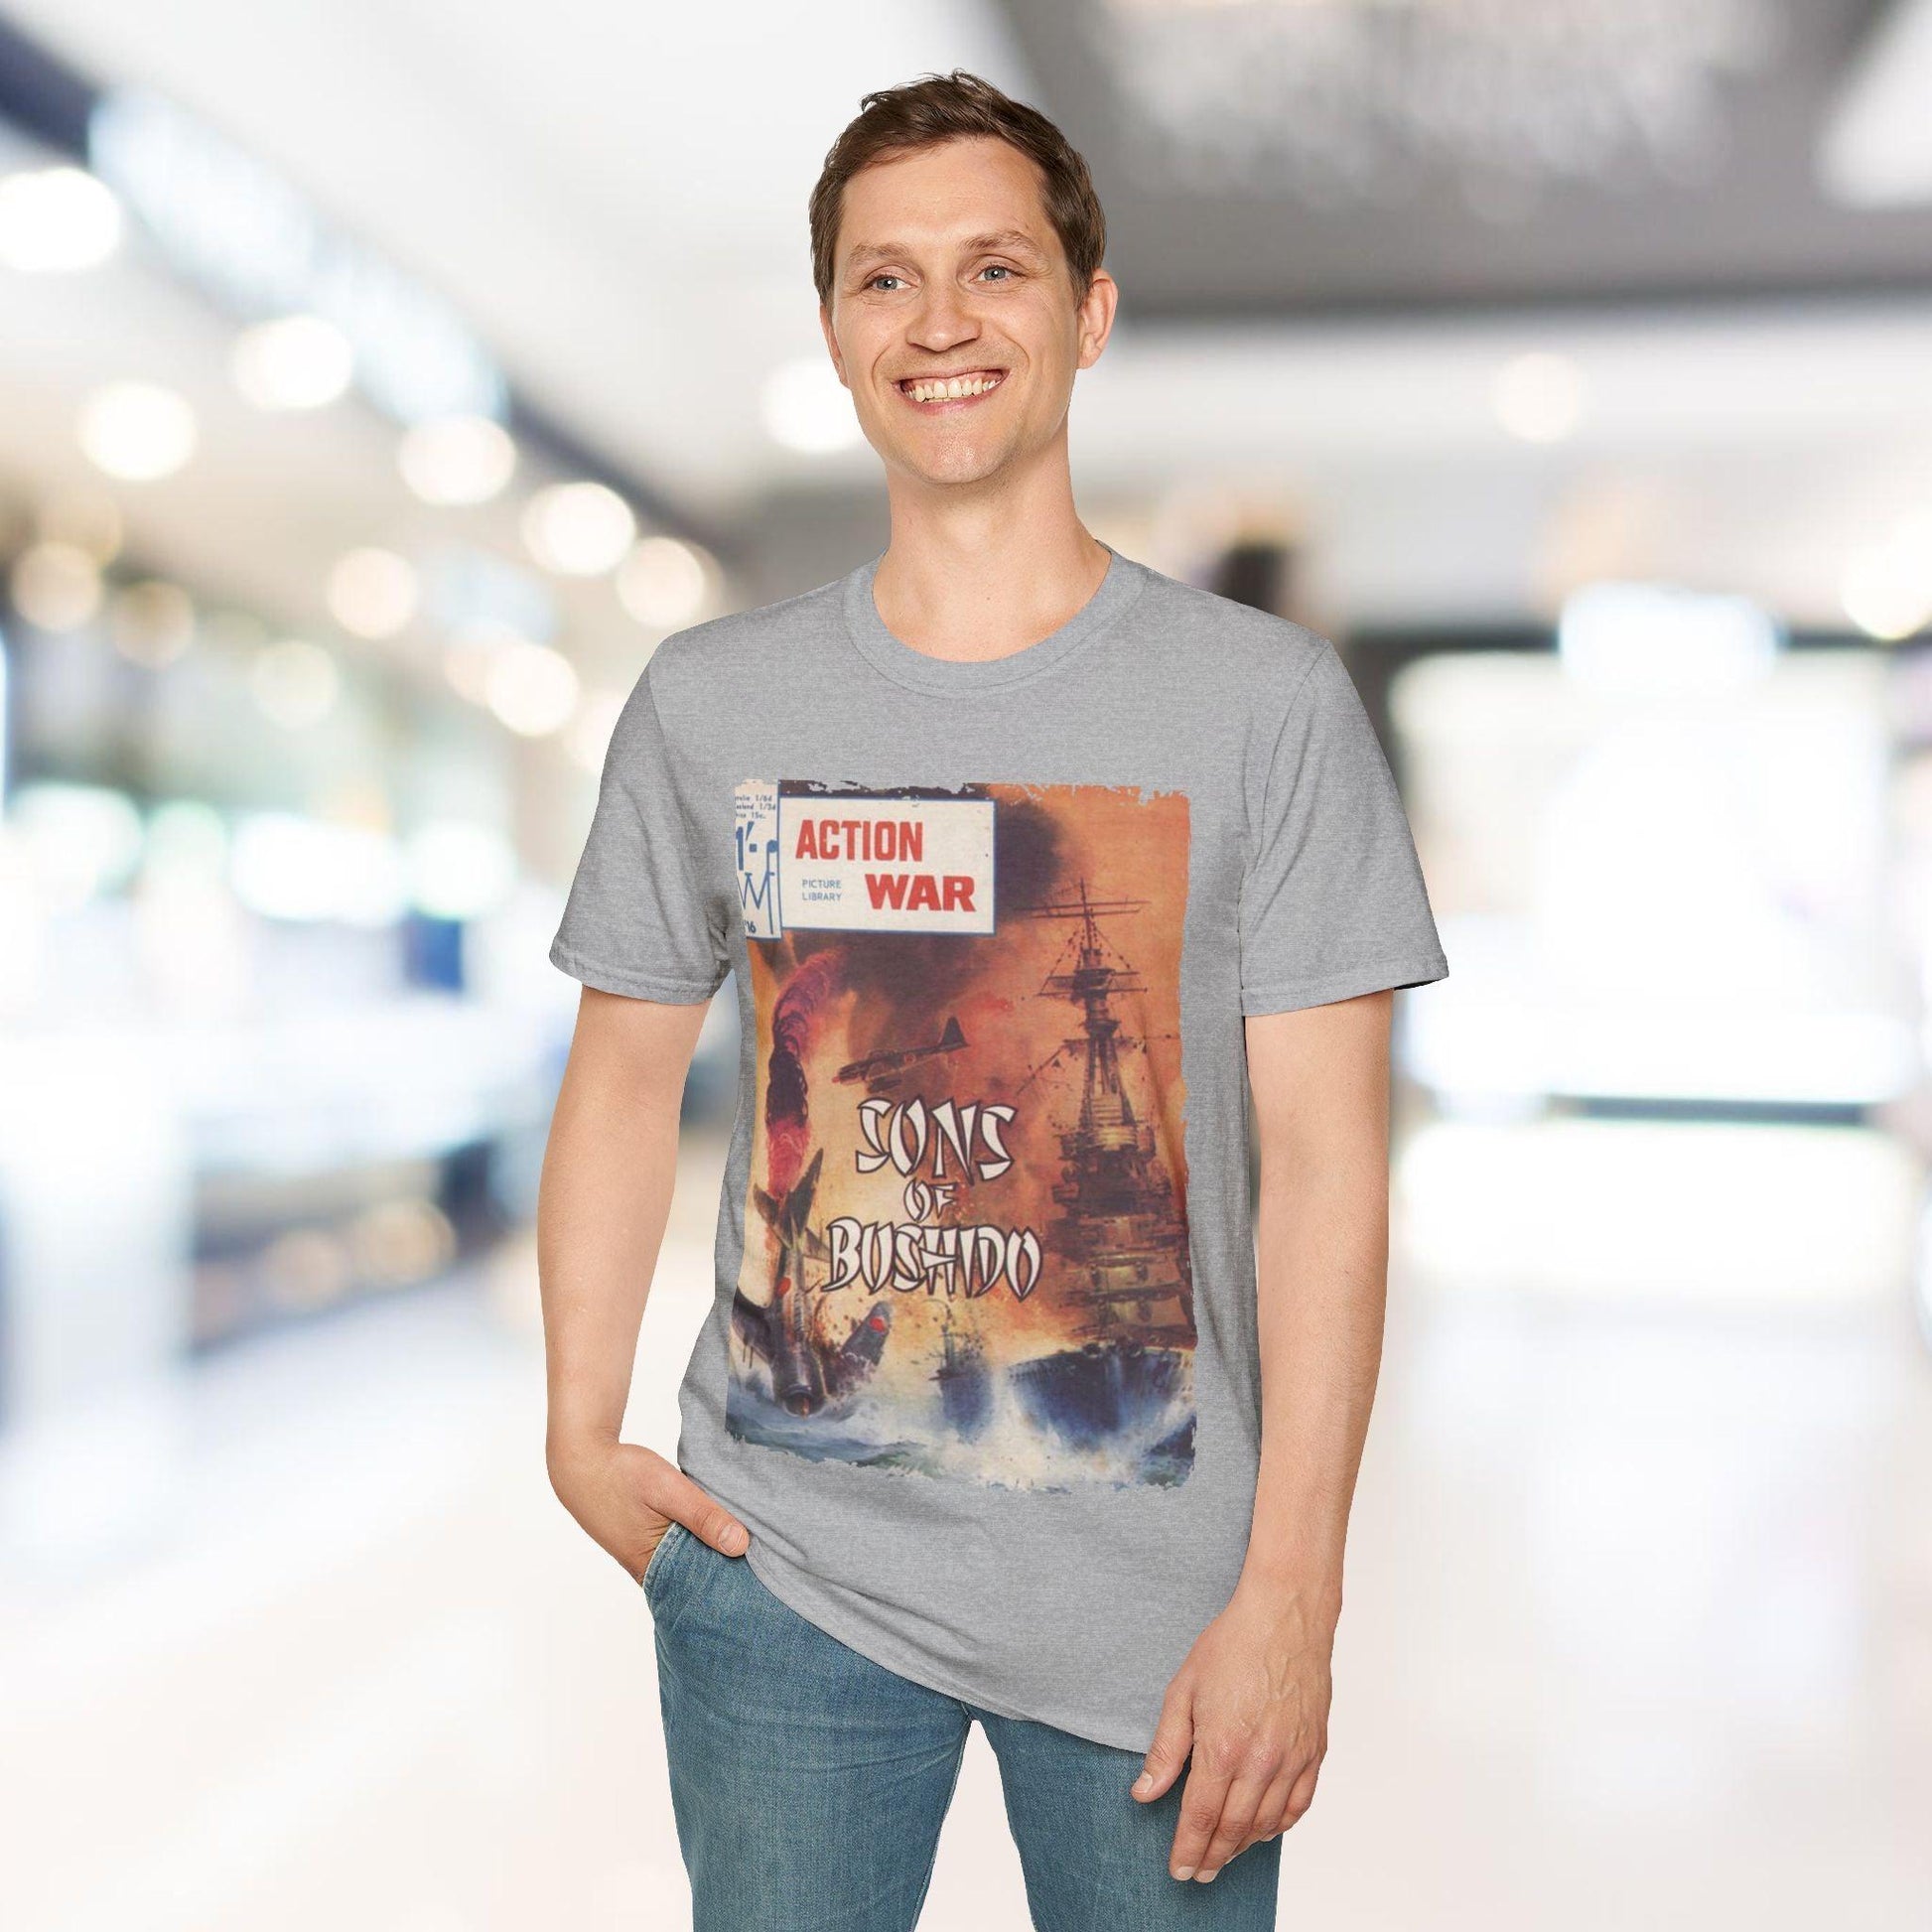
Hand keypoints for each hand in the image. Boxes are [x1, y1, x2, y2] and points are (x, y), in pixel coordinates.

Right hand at [547, 1438, 749, 1583]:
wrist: (580, 1460)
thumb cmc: (621, 1474)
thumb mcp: (667, 1489)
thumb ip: (703, 1516)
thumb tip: (740, 1545)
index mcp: (653, 1566)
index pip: (701, 1589)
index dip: (731, 1584)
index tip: (764, 1579)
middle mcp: (648, 1569)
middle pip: (696, 1578)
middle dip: (725, 1570)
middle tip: (766, 1563)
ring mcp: (643, 1557)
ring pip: (687, 1562)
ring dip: (711, 1553)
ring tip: (750, 1546)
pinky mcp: (642, 1541)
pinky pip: (676, 1549)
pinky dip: (695, 1541)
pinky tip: (717, 1529)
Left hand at [1131, 1576, 1333, 1881]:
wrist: (1285, 1615)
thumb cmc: (1232, 1644)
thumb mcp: (1183, 1691)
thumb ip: (1166, 1748)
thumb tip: (1145, 1791)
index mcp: (1223, 1747)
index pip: (1200, 1818)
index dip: (1187, 1850)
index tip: (1178, 1870)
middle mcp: (1261, 1761)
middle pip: (1234, 1829)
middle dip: (1212, 1857)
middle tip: (1198, 1873)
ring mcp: (1292, 1758)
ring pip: (1267, 1824)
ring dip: (1244, 1846)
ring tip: (1224, 1854)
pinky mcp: (1315, 1751)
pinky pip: (1299, 1805)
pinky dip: (1279, 1825)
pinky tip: (1264, 1829)